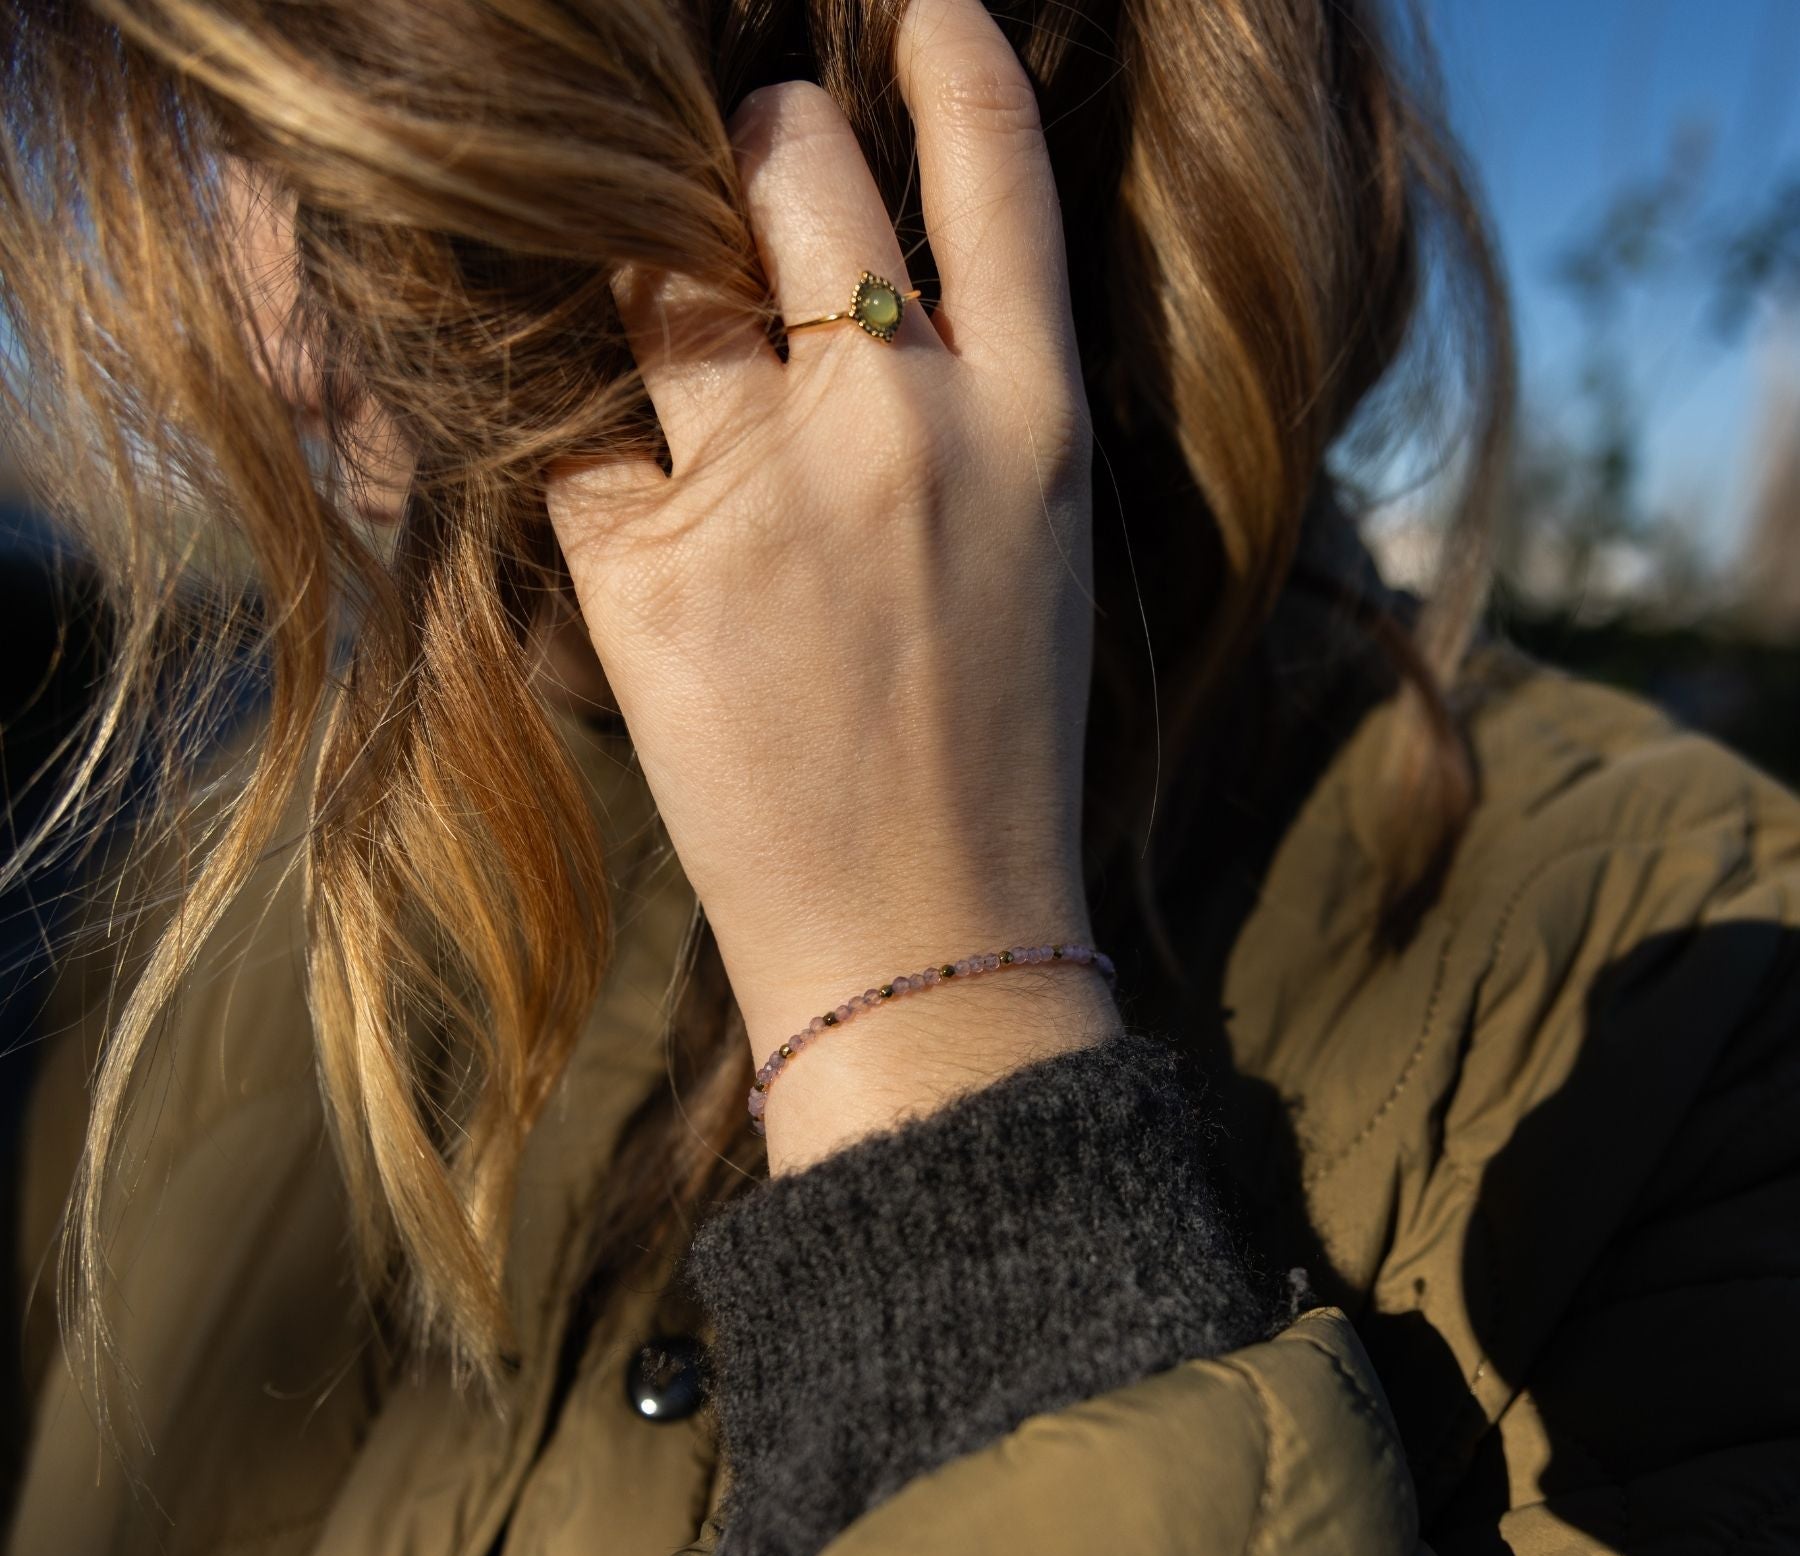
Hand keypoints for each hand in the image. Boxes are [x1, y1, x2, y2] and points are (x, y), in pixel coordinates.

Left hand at [546, 0, 1119, 1166]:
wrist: (930, 946)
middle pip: (788, 169)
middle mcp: (907, 425)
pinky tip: (566, 422)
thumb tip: (857, 301)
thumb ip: (966, 413)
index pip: (992, 170)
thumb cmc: (989, 764)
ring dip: (628, 246)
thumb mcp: (1029, 562)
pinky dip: (553, 404)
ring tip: (628, 281)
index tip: (906, 8)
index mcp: (1033, 424)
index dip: (943, 59)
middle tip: (725, 161)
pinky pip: (564, 420)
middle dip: (746, 139)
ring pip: (651, 265)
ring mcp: (771, 492)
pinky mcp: (646, 573)